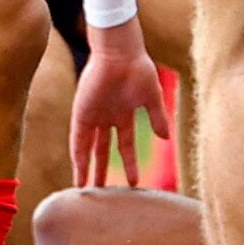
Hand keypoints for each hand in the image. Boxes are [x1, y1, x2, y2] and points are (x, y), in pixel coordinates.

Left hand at [68, 18, 169, 186]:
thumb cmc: (138, 70)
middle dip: (102, 170)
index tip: (133, 182)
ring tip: (84, 188)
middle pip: (102, 150)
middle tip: (99, 191)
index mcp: (123, 114)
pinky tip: (78, 169)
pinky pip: (77, 137)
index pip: (124, 145)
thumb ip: (157, 118)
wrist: (121, 53)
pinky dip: (78, 154)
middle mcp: (106, 117)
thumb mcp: (152, 98)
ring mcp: (93, 115)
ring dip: (86, 167)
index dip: (128, 164)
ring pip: (87, 147)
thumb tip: (166, 138)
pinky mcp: (81, 111)